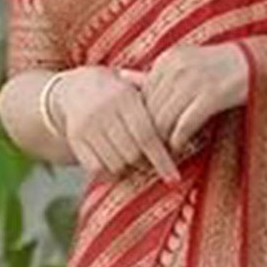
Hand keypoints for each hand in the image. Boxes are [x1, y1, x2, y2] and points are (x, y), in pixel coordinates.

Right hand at [57, 65, 178, 182]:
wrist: (75, 89)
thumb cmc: (118, 93)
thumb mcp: (136, 89)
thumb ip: (159, 103)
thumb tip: (192, 118)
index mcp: (124, 97)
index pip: (148, 136)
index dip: (162, 160)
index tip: (174, 178)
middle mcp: (104, 111)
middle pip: (132, 155)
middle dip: (143, 162)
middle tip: (146, 158)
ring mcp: (87, 126)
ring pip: (116, 164)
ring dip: (126, 167)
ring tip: (128, 155)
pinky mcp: (75, 139)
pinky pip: (96, 168)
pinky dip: (108, 171)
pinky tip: (112, 160)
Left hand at [139, 42, 248, 153]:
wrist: (257, 62)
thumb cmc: (219, 67)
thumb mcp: (184, 64)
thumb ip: (153, 74)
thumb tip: (121, 76)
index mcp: (168, 59)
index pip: (144, 97)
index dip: (142, 120)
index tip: (142, 138)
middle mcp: (177, 67)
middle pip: (152, 110)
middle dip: (149, 134)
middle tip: (148, 154)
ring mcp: (194, 81)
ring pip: (165, 119)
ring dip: (163, 141)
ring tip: (164, 155)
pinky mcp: (210, 96)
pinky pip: (184, 125)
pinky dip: (179, 140)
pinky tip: (180, 148)